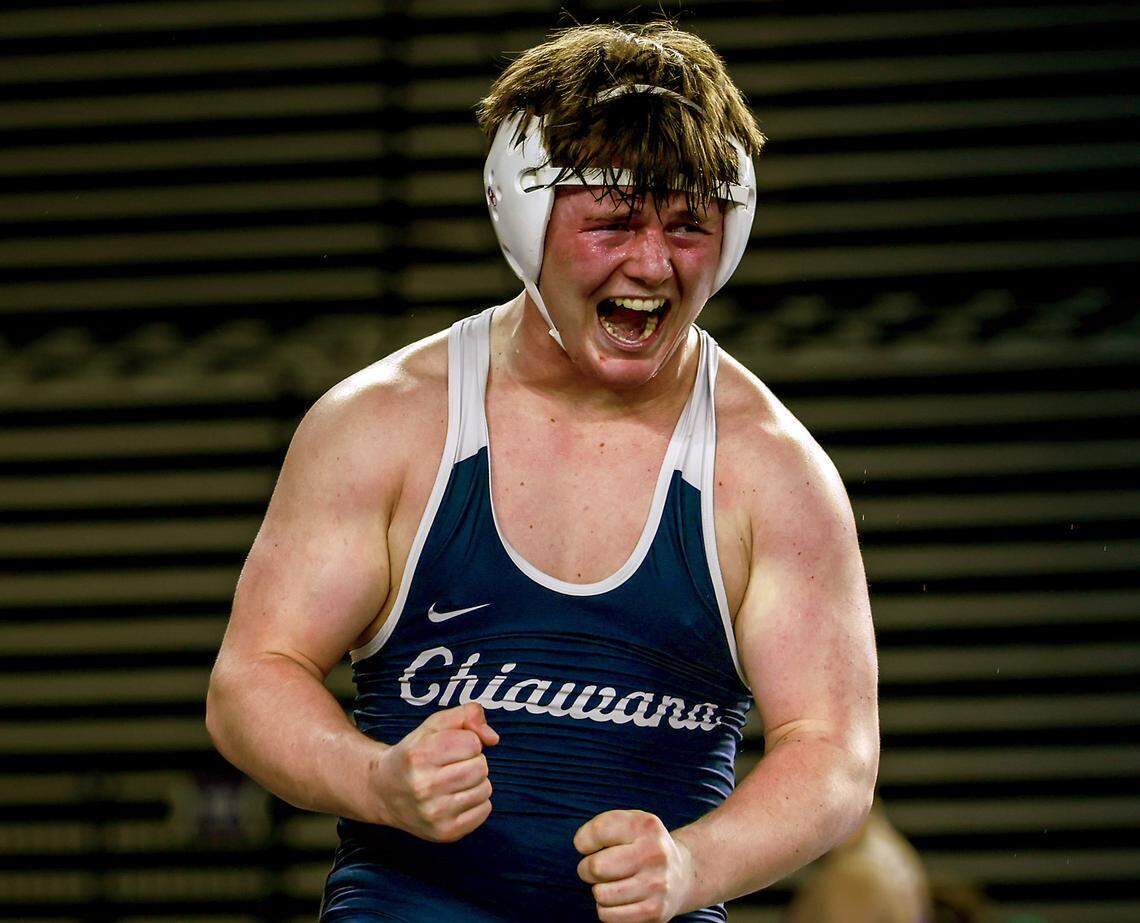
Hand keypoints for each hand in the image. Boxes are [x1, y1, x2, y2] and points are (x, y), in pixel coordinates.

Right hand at [374, 701, 498, 841]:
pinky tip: (457, 798)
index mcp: (420, 755)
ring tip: (455, 782)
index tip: (451, 748)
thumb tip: (493, 738)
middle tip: (454, 765)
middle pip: (481, 766)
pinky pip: (484, 811)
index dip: (467, 741)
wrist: (384, 792)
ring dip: (476, 782)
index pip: (473, 743)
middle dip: (473, 761)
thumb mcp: (434, 725)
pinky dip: (477, 802)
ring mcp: (434, 813)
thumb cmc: (414, 754)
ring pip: (485, 789)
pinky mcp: (445, 833)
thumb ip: (467, 715)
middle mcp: (424, 786)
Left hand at [574, 810, 695, 921]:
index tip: (591, 845)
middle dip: (587, 868)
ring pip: (600, 894)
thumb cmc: (642, 847)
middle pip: (596, 867)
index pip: (598, 831)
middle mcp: (655, 854)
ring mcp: (657, 885)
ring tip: (613, 882)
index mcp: (646, 826)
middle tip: (598, 868)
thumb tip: (582, 846)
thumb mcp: (629, 823)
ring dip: (599, 889)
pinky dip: (606, 908)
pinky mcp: (655, 912)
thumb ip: (601, 827)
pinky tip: (620, 898)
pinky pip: (608, 916)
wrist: (681, 875)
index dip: (584, 840)